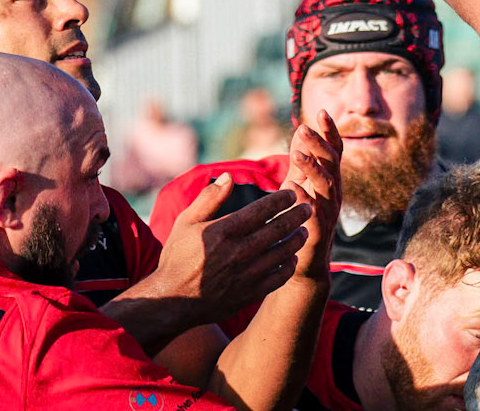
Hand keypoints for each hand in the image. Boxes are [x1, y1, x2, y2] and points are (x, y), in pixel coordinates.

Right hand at [149, 173, 311, 319]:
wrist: (170, 302)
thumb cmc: (177, 258)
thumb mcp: (186, 222)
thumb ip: (209, 198)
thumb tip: (228, 176)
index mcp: (225, 231)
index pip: (263, 209)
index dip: (282, 199)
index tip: (293, 192)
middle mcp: (238, 252)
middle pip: (279, 229)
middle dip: (298, 215)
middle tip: (309, 206)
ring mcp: (245, 275)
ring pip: (283, 253)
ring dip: (297, 239)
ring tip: (305, 230)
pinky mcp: (248, 294)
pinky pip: (277, 278)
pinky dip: (289, 266)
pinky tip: (291, 258)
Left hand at [285, 112, 342, 282]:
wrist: (303, 262)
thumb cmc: (300, 218)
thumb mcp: (301, 184)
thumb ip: (302, 160)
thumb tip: (301, 129)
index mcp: (331, 178)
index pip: (334, 149)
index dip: (330, 130)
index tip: (321, 111)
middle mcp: (334, 191)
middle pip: (332, 161)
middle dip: (319, 143)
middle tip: (304, 128)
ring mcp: (329, 210)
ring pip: (327, 183)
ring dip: (312, 167)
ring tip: (296, 154)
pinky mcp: (319, 229)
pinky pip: (315, 210)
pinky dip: (304, 196)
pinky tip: (292, 186)